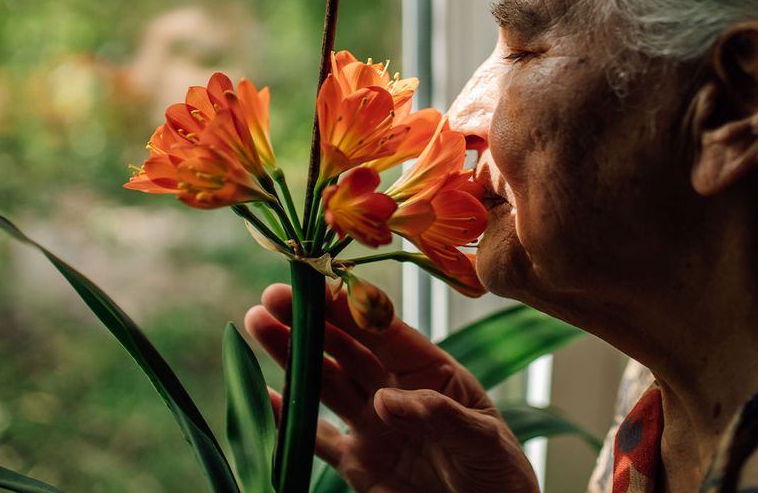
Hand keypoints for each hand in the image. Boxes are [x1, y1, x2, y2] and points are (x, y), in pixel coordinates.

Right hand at [245, 283, 539, 492]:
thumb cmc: (500, 475)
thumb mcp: (482, 439)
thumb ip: (437, 415)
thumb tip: (384, 400)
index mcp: (431, 372)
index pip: (385, 331)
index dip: (350, 306)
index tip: (317, 284)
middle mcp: (397, 391)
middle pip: (347, 348)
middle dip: (310, 322)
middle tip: (273, 297)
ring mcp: (375, 426)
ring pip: (325, 382)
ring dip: (292, 355)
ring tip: (257, 324)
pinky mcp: (359, 465)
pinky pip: (317, 438)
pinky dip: (289, 420)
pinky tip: (266, 396)